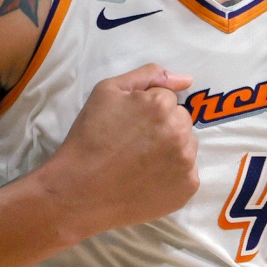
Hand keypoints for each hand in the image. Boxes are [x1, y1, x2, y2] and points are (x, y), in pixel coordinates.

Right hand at [37, 64, 197, 241]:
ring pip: (187, 144)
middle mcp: (179, 131)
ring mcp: (186, 161)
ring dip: (173, 148)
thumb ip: (148, 75)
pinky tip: (150, 178)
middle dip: (164, 126)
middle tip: (135, 144)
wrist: (78, 190)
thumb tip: (187, 80)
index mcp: (161, 105)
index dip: (147, 110)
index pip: (168, 98)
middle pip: (181, 120)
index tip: (130, 125)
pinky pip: (188, 171)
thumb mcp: (107, 91)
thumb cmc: (89, 138)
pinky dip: (174, 174)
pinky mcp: (188, 186)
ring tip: (142, 161)